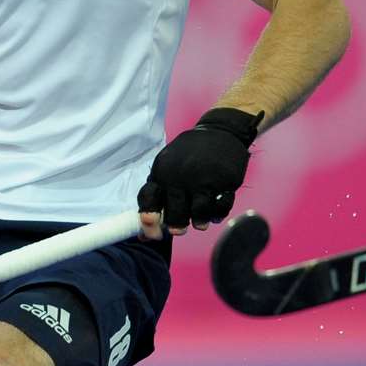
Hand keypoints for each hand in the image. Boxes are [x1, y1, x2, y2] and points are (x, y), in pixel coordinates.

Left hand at [138, 108, 263, 236]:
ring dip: (199, 222)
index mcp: (161, 173)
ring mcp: (201, 179)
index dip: (148, 222)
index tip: (153, 234)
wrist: (219, 131)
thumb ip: (157, 196)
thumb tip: (143, 234)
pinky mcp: (222, 181)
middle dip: (176, 226)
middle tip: (179, 230)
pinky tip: (215, 212)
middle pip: (174, 213)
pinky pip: (220, 208)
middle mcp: (178, 177)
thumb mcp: (167, 167)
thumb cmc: (189, 154)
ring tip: (200, 223)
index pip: (148, 201)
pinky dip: (217, 214)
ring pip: (198, 214)